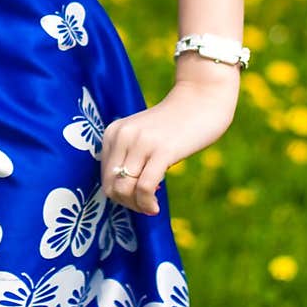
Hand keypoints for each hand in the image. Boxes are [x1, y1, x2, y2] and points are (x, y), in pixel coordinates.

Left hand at [101, 65, 240, 215]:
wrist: (201, 100)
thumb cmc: (175, 124)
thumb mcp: (143, 137)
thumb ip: (130, 156)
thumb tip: (123, 194)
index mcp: (113, 132)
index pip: (105, 176)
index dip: (120, 195)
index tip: (139, 197)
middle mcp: (122, 135)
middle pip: (111, 185)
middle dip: (127, 203)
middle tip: (145, 206)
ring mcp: (141, 142)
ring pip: (125, 189)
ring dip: (137, 206)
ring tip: (152, 207)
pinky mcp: (162, 150)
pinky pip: (144, 187)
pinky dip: (147, 203)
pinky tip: (156, 207)